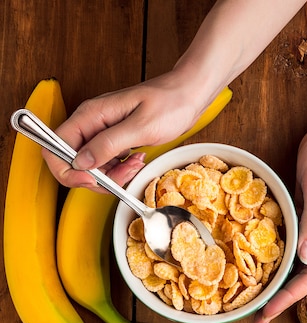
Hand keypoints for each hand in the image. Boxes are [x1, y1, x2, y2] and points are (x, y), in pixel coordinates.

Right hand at [43, 74, 200, 189]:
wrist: (188, 95)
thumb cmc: (169, 103)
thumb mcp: (140, 127)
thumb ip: (109, 144)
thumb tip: (82, 162)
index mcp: (90, 115)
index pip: (56, 146)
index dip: (67, 169)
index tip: (89, 180)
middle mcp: (91, 124)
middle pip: (72, 162)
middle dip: (95, 177)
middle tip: (120, 177)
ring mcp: (103, 133)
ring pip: (92, 167)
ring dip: (112, 175)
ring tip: (135, 165)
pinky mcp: (115, 141)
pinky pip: (108, 164)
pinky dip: (121, 170)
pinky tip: (136, 161)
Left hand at [255, 118, 306, 322]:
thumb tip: (305, 258)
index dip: (290, 296)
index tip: (269, 312)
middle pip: (305, 278)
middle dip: (282, 300)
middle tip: (257, 319)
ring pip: (299, 269)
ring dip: (280, 287)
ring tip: (258, 304)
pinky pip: (293, 252)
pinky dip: (279, 266)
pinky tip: (264, 273)